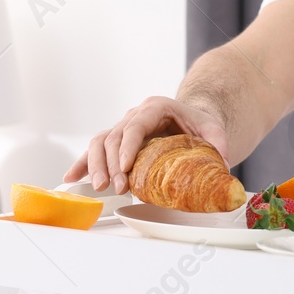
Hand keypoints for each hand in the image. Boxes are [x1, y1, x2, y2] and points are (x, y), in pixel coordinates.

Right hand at [63, 96, 230, 195]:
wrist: (191, 119)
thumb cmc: (200, 124)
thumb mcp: (214, 130)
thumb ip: (219, 145)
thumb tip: (223, 167)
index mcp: (156, 107)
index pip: (136, 124)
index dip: (128, 145)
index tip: (126, 167)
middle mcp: (135, 115)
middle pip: (115, 136)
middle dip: (113, 163)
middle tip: (118, 186)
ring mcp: (123, 128)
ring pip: (100, 142)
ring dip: (95, 165)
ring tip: (98, 186)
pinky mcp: (117, 142)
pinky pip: (95, 150)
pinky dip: (83, 163)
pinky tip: (71, 177)